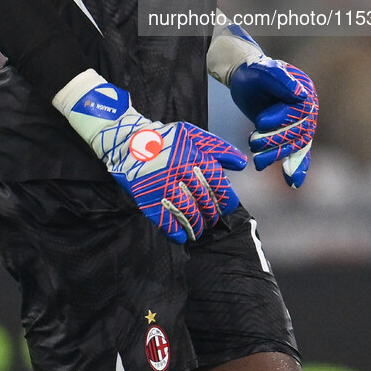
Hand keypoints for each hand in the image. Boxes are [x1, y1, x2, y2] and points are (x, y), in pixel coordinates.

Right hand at [53, 69, 245, 242]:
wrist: (128, 141)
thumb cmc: (165, 139)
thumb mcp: (192, 134)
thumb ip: (218, 147)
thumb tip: (241, 163)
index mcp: (192, 154)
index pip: (218, 183)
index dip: (225, 199)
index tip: (226, 206)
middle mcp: (179, 170)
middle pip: (204, 201)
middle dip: (211, 214)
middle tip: (210, 218)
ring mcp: (162, 184)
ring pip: (187, 214)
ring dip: (196, 226)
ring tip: (198, 229)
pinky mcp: (147, 197)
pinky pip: (165, 220)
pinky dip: (176, 232)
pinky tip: (181, 236)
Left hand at [207, 24, 317, 187]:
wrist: (246, 79)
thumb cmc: (254, 72)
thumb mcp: (263, 70)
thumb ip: (280, 80)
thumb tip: (301, 94)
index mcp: (305, 91)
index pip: (298, 112)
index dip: (281, 119)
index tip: (260, 122)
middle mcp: (308, 110)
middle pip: (297, 132)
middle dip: (275, 140)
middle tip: (252, 142)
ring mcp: (301, 125)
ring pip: (295, 146)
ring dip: (277, 155)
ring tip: (257, 161)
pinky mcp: (291, 136)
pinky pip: (298, 155)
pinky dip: (297, 168)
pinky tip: (292, 183)